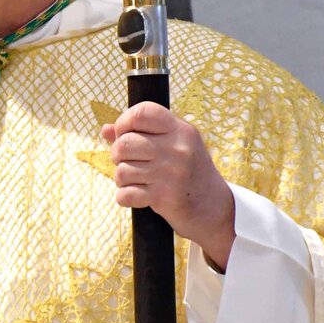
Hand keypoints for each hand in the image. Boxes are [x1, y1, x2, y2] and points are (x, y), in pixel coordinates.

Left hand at [101, 101, 236, 267]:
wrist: (217, 211)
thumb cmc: (191, 175)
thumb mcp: (176, 147)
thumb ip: (143, 134)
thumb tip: (106, 130)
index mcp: (181, 130)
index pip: (141, 112)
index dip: (124, 122)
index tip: (125, 134)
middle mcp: (177, 149)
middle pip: (124, 143)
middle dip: (118, 155)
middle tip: (129, 162)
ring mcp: (171, 173)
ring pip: (122, 170)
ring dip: (123, 178)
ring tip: (137, 181)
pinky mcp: (164, 197)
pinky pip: (125, 194)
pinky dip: (126, 197)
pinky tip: (139, 196)